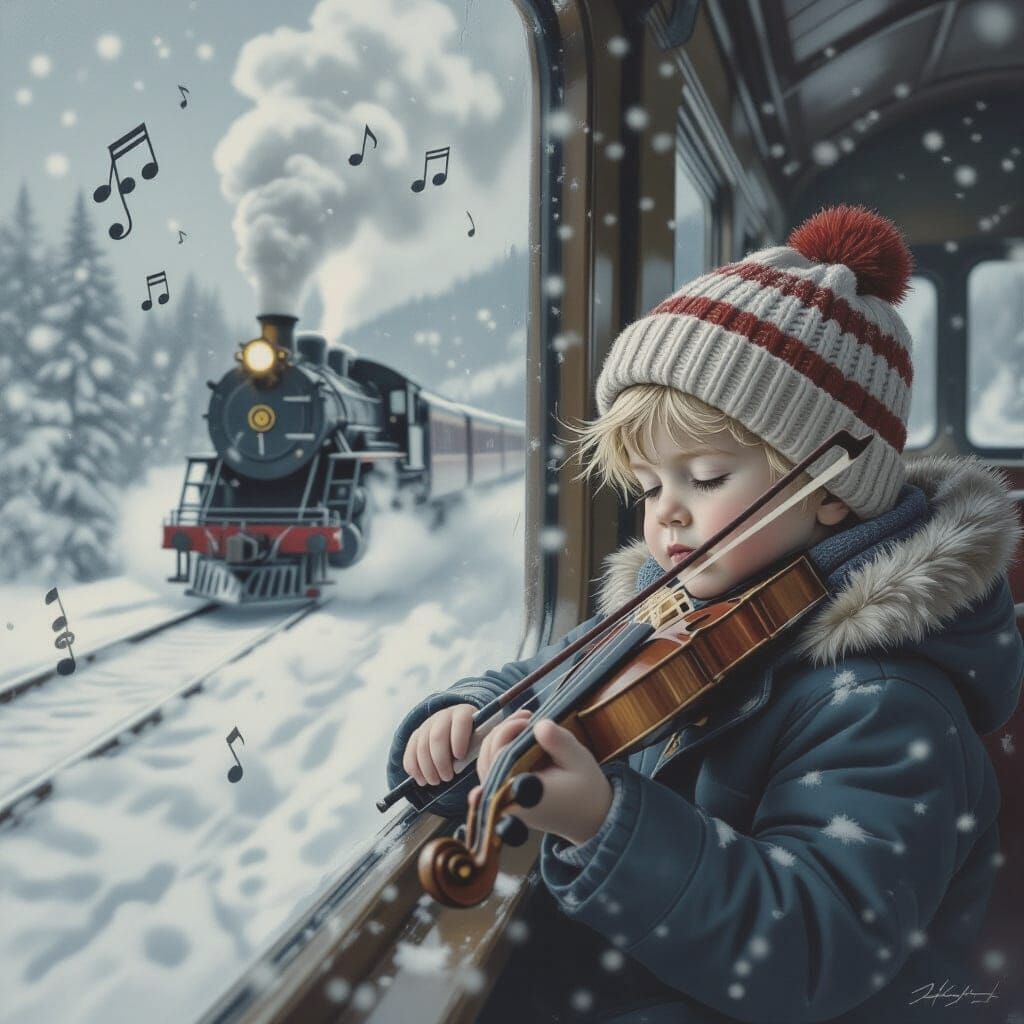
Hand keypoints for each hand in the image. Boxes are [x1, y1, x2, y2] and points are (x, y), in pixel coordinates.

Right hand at [403, 703, 480, 785]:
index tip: (460, 757)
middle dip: (441, 761)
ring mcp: (427, 724)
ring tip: (435, 782)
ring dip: (427, 768)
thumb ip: (478, 749)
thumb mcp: (480, 741)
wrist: (459, 734)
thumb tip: (477, 764)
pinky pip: (410, 752)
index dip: (459, 739)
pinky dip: (414, 768)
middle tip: (447, 778)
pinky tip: (421, 780)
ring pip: (422, 746)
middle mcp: (443, 716)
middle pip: (437, 737)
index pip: (461, 721)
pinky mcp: (416, 735)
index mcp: (464, 713)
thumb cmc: (474, 741)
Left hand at [469, 709, 613, 846]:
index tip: (528, 718)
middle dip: (504, 729)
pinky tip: (518, 735)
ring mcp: (503, 801)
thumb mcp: (578, 760)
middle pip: (487, 757)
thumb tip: (539, 725)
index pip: (497, 757)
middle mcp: (506, 801)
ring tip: (524, 722)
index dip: (508, 731)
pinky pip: (492, 769)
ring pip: (486, 761)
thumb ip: (559, 742)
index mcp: (521, 794)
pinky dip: (500, 749)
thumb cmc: (586, 789)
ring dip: (501, 737)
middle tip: (527, 715)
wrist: (589, 815)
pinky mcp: (505, 797)